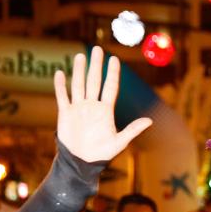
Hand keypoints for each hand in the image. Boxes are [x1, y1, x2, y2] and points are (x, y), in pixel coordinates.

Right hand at [54, 47, 151, 162]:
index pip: (110, 87)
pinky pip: (62, 96)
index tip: (114, 59)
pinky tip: (60, 73)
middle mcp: (92, 106)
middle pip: (94, 81)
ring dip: (79, 70)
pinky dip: (60, 86)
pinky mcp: (65, 113)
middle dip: (96, 66)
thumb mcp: (120, 142)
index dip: (112, 74)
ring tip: (80, 56)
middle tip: (97, 49)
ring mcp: (79, 108)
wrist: (83, 162)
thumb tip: (150, 121)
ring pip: (78, 85)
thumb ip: (133, 130)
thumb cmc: (102, 153)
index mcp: (106, 110)